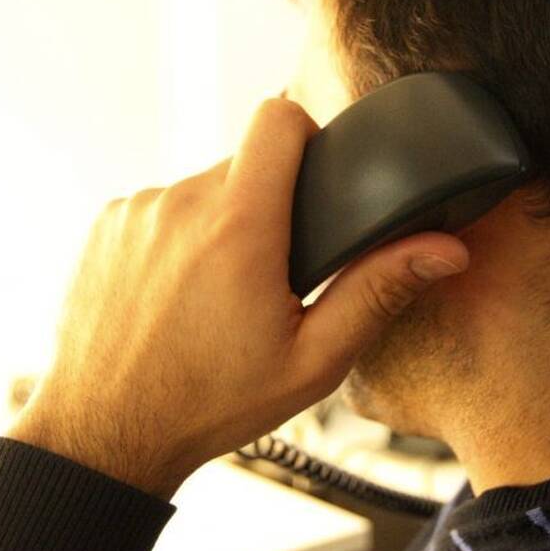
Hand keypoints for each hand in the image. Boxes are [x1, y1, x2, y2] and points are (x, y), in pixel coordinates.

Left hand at [8, 98, 469, 498]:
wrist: (105, 433)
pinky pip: (161, 207)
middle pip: (244, 161)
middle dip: (267, 202)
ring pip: (202, 187)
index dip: (304, 135)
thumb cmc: (208, 402)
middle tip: (271, 271)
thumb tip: (444, 250)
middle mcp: (180, 204)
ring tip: (220, 291)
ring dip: (220, 223)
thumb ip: (377, 291)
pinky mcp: (108, 225)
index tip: (313, 178)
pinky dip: (178, 237)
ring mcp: (137, 211)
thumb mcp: (312, 359)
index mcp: (238, 226)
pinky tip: (179, 293)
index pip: (278, 116)